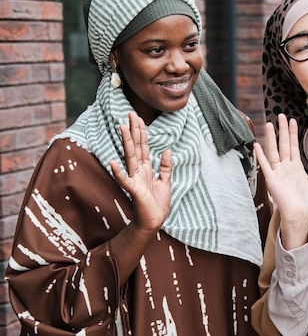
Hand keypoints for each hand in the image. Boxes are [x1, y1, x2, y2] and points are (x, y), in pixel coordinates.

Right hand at [110, 112, 171, 232]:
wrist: (154, 222)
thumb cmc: (157, 204)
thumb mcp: (165, 182)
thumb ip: (166, 166)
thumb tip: (168, 150)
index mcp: (146, 168)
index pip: (143, 146)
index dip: (141, 132)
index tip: (138, 117)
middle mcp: (138, 171)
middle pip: (136, 146)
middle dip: (134, 130)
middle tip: (130, 113)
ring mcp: (135, 179)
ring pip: (130, 157)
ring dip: (126, 142)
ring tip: (122, 127)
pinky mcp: (134, 190)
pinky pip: (125, 180)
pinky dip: (118, 172)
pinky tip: (112, 162)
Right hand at [254, 114, 307, 249]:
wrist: (300, 214)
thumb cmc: (307, 200)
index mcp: (296, 167)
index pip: (293, 146)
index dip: (293, 133)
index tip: (292, 120)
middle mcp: (286, 167)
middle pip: (283, 144)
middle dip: (282, 130)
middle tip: (280, 116)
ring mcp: (278, 172)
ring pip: (274, 151)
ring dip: (272, 138)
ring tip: (269, 124)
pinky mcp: (271, 179)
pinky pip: (265, 165)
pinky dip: (260, 155)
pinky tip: (257, 144)